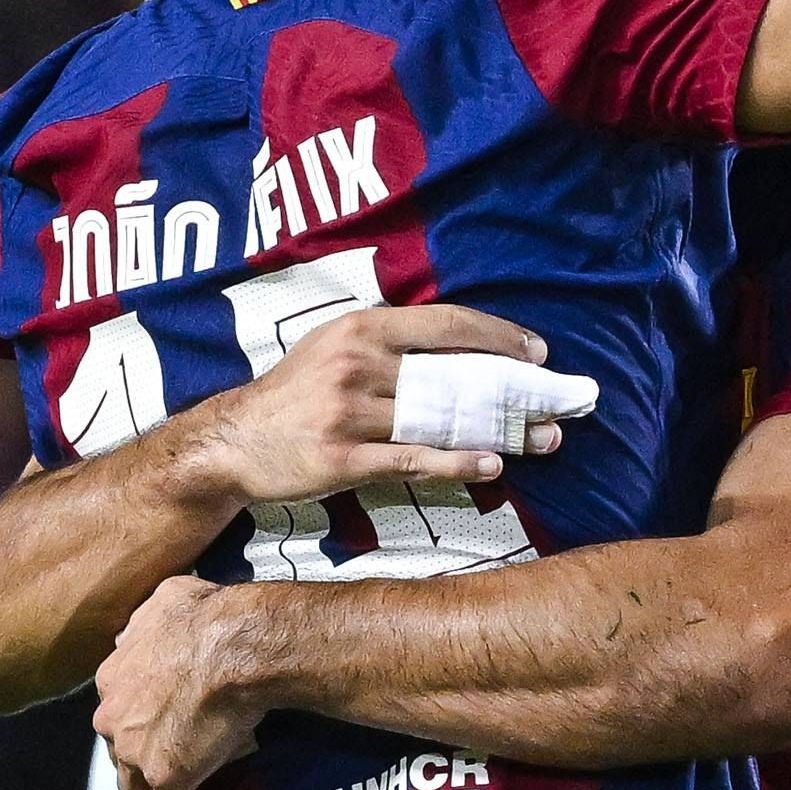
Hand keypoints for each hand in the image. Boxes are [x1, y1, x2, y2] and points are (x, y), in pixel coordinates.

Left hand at [94, 579, 261, 789]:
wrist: (233, 645)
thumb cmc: (205, 617)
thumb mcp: (164, 602)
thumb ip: (147, 622)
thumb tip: (147, 625)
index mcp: (111, 679)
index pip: (118, 712)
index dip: (138, 724)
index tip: (159, 731)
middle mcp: (113, 718)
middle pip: (120, 753)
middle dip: (140, 765)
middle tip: (169, 772)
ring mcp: (137, 751)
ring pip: (135, 789)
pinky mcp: (168, 777)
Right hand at [201, 300, 584, 506]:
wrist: (235, 441)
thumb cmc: (295, 395)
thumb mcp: (333, 347)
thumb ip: (388, 342)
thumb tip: (459, 345)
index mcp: (359, 327)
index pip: (444, 324)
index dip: (497, 336)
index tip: (536, 353)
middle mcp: (356, 364)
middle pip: (453, 375)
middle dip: (511, 390)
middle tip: (556, 403)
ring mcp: (348, 413)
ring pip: (440, 420)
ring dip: (499, 432)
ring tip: (542, 440)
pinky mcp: (342, 459)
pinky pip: (413, 460)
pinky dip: (457, 463)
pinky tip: (491, 465)